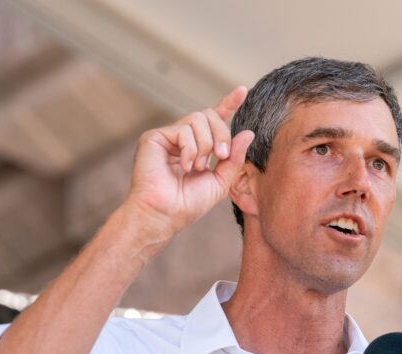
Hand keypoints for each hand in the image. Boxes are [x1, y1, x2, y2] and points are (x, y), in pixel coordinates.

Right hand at [125, 86, 253, 240]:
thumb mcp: (221, 181)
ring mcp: (167, 137)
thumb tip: (248, 133)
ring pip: (198, 119)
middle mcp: (182, 138)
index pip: (214, 120)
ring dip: (205, 145)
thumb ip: (235, 158)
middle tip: (221, 155)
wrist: (165, 215)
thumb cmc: (189, 204)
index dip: (228, 103)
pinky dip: (190, 149)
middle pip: (209, 115)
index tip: (242, 90)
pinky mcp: (154, 137)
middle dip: (221, 134)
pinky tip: (184, 166)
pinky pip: (183, 129)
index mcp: (198, 147)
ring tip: (198, 167)